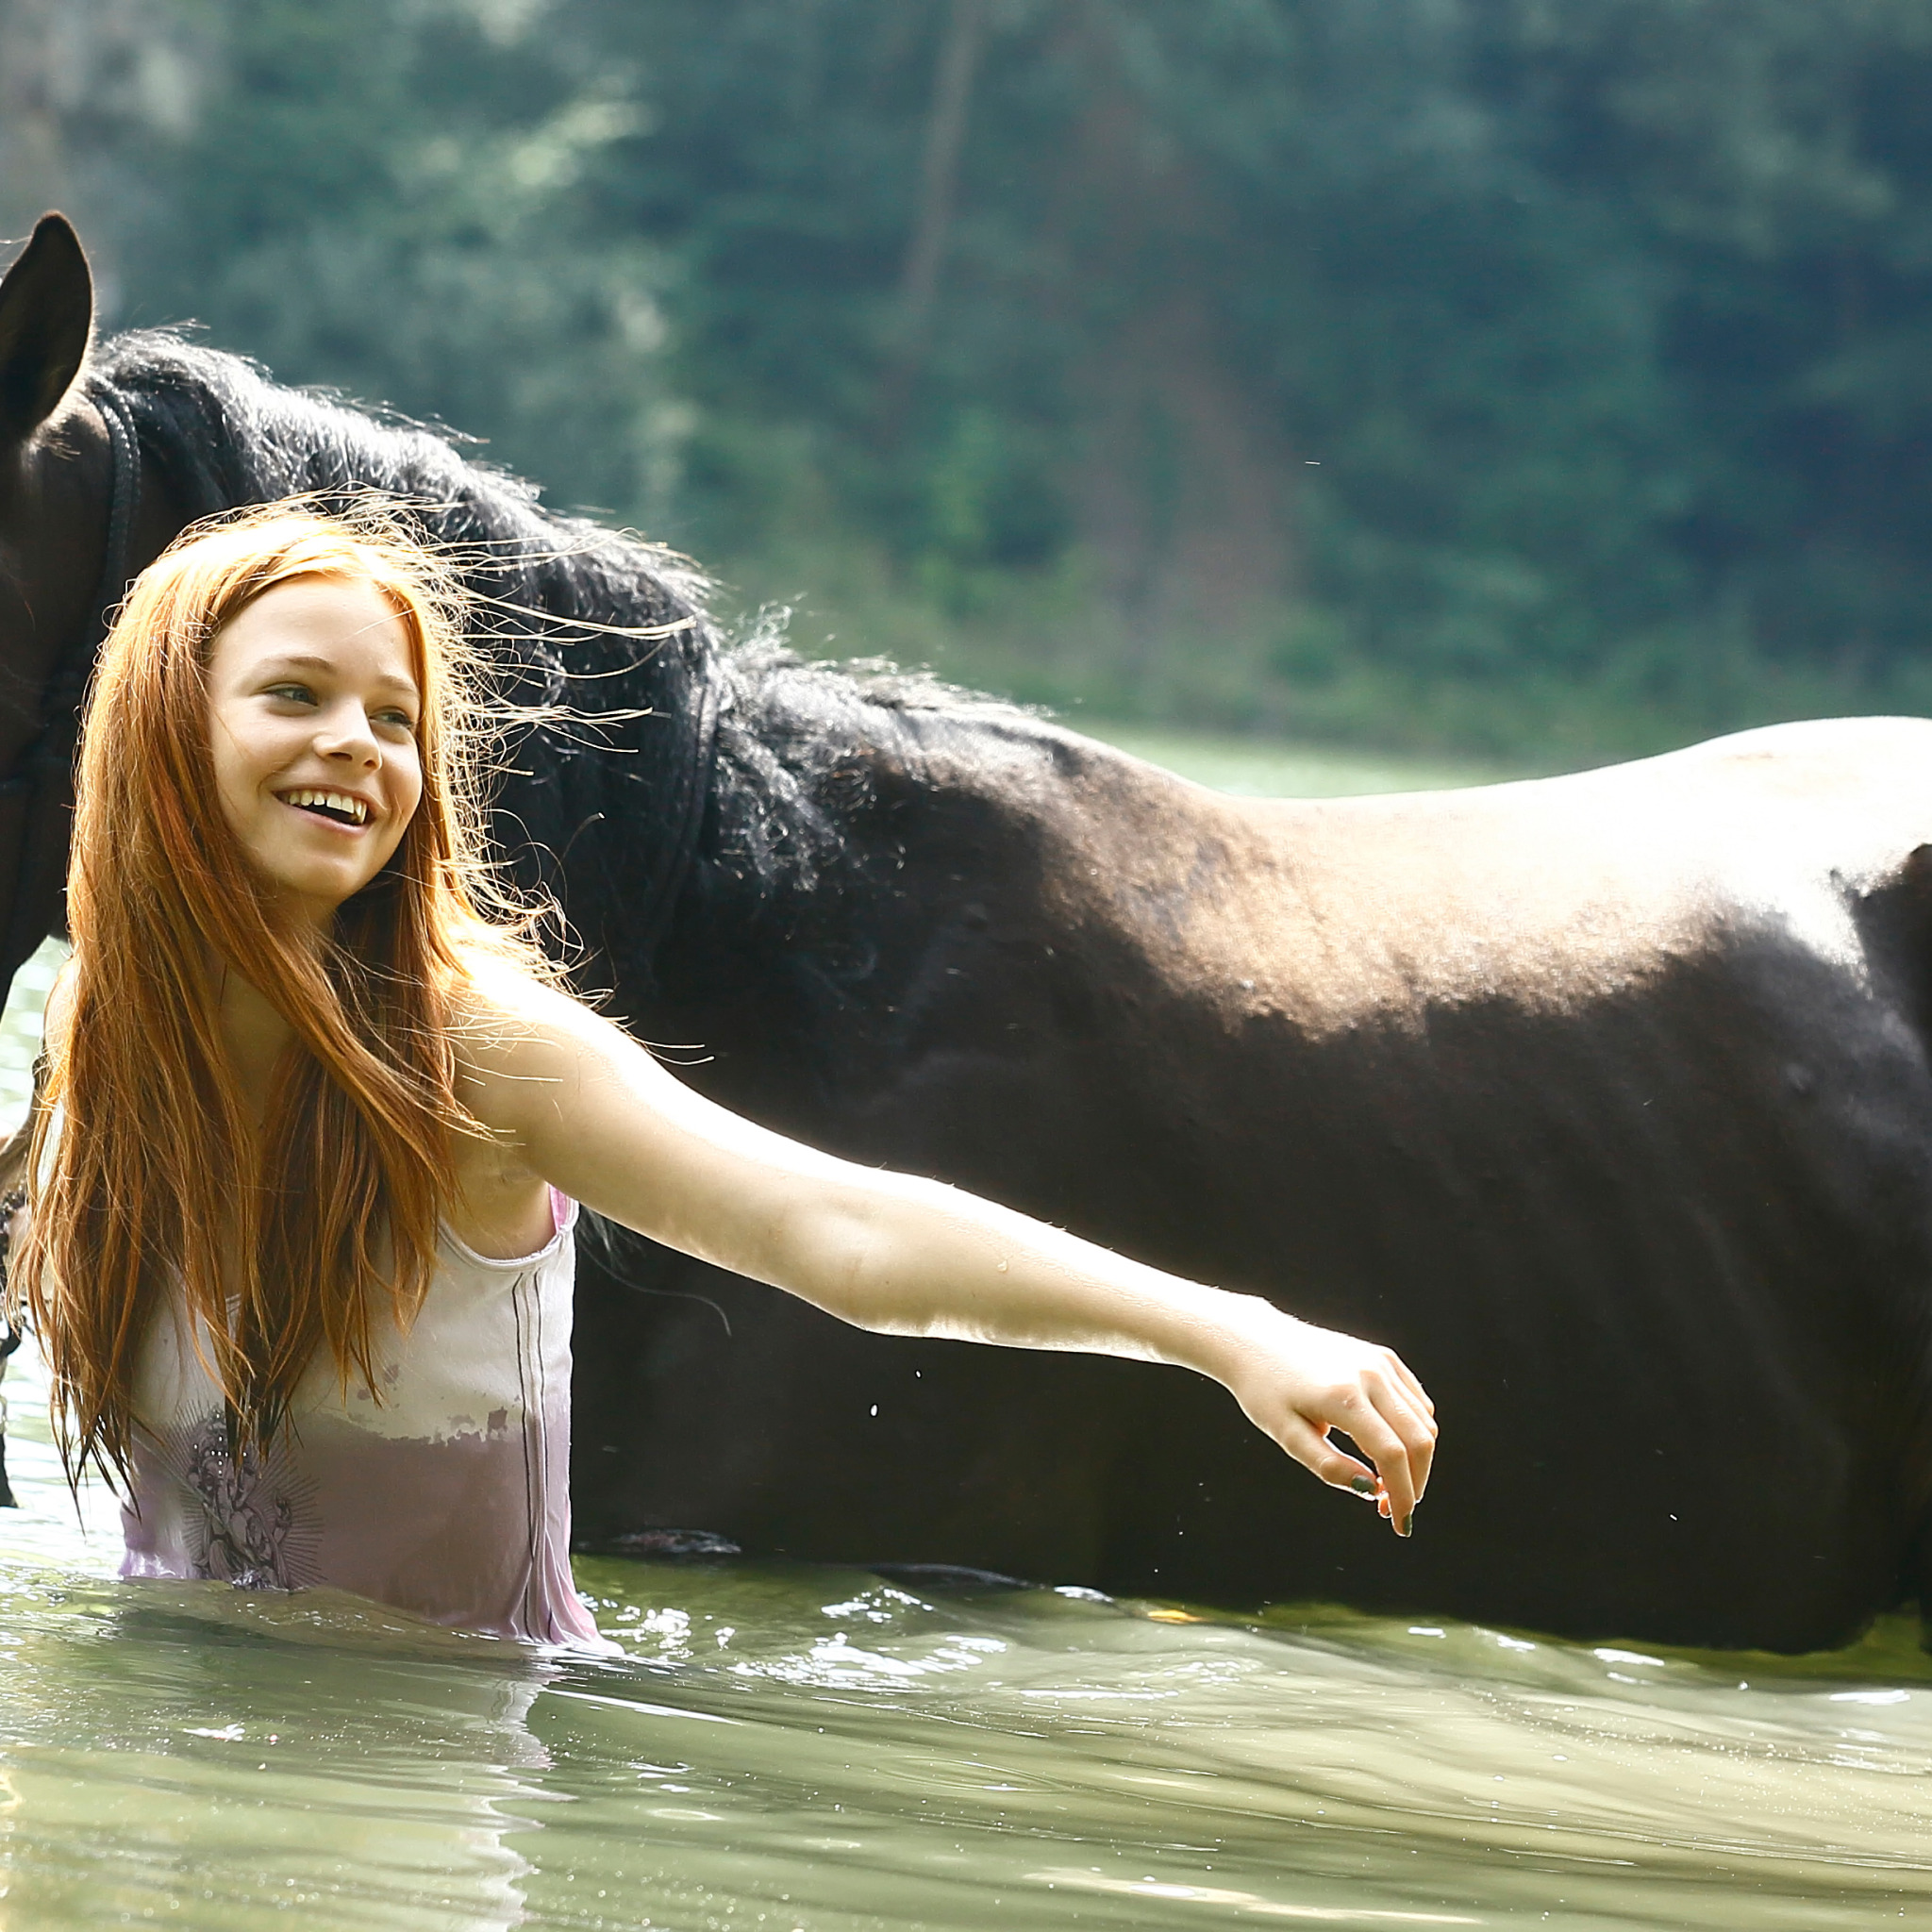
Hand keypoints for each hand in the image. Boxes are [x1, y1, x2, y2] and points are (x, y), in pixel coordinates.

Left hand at [1220, 1304, 1436, 1535]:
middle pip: (1418, 1440)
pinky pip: (1416, 1402)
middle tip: (1392, 1509)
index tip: (1400, 1524)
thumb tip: (1372, 1490)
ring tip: (1386, 1483)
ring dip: (1416, 1461)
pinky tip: (1392, 1451)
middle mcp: (1369, 1373)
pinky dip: (1415, 1432)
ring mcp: (1380, 1361)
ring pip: (1423, 1422)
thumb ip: (1328, 1465)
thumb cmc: (1264, 1390)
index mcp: (1342, 1395)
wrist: (1255, 1341)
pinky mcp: (1384, 1357)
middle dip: (1415, 1483)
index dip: (1402, 1495)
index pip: (1392, 1454)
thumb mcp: (1286, 1434)